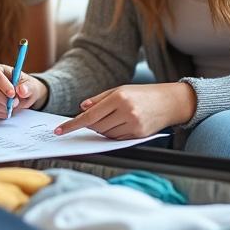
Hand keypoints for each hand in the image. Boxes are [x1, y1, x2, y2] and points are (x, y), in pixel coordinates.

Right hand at [0, 60, 47, 118]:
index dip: (0, 81)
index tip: (12, 93)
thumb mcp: (31, 86)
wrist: (21, 97)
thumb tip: (22, 90)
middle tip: (14, 103)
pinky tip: (6, 111)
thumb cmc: (25, 87)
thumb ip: (28, 87)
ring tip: (12, 107)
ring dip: (0, 106)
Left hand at [53, 82, 196, 138]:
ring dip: (102, 129)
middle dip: (92, 124)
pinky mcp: (138, 135)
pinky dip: (112, 134)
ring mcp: (133, 125)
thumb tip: (82, 108)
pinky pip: (116, 139)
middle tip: (96, 117)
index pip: (90, 115)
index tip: (60, 130)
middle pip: (96, 126)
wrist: (170, 102)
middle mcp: (126, 112)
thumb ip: (99, 99)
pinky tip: (120, 124)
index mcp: (119, 98)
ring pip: (105, 134)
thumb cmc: (142, 94)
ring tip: (113, 118)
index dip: (73, 124)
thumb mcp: (120, 90)